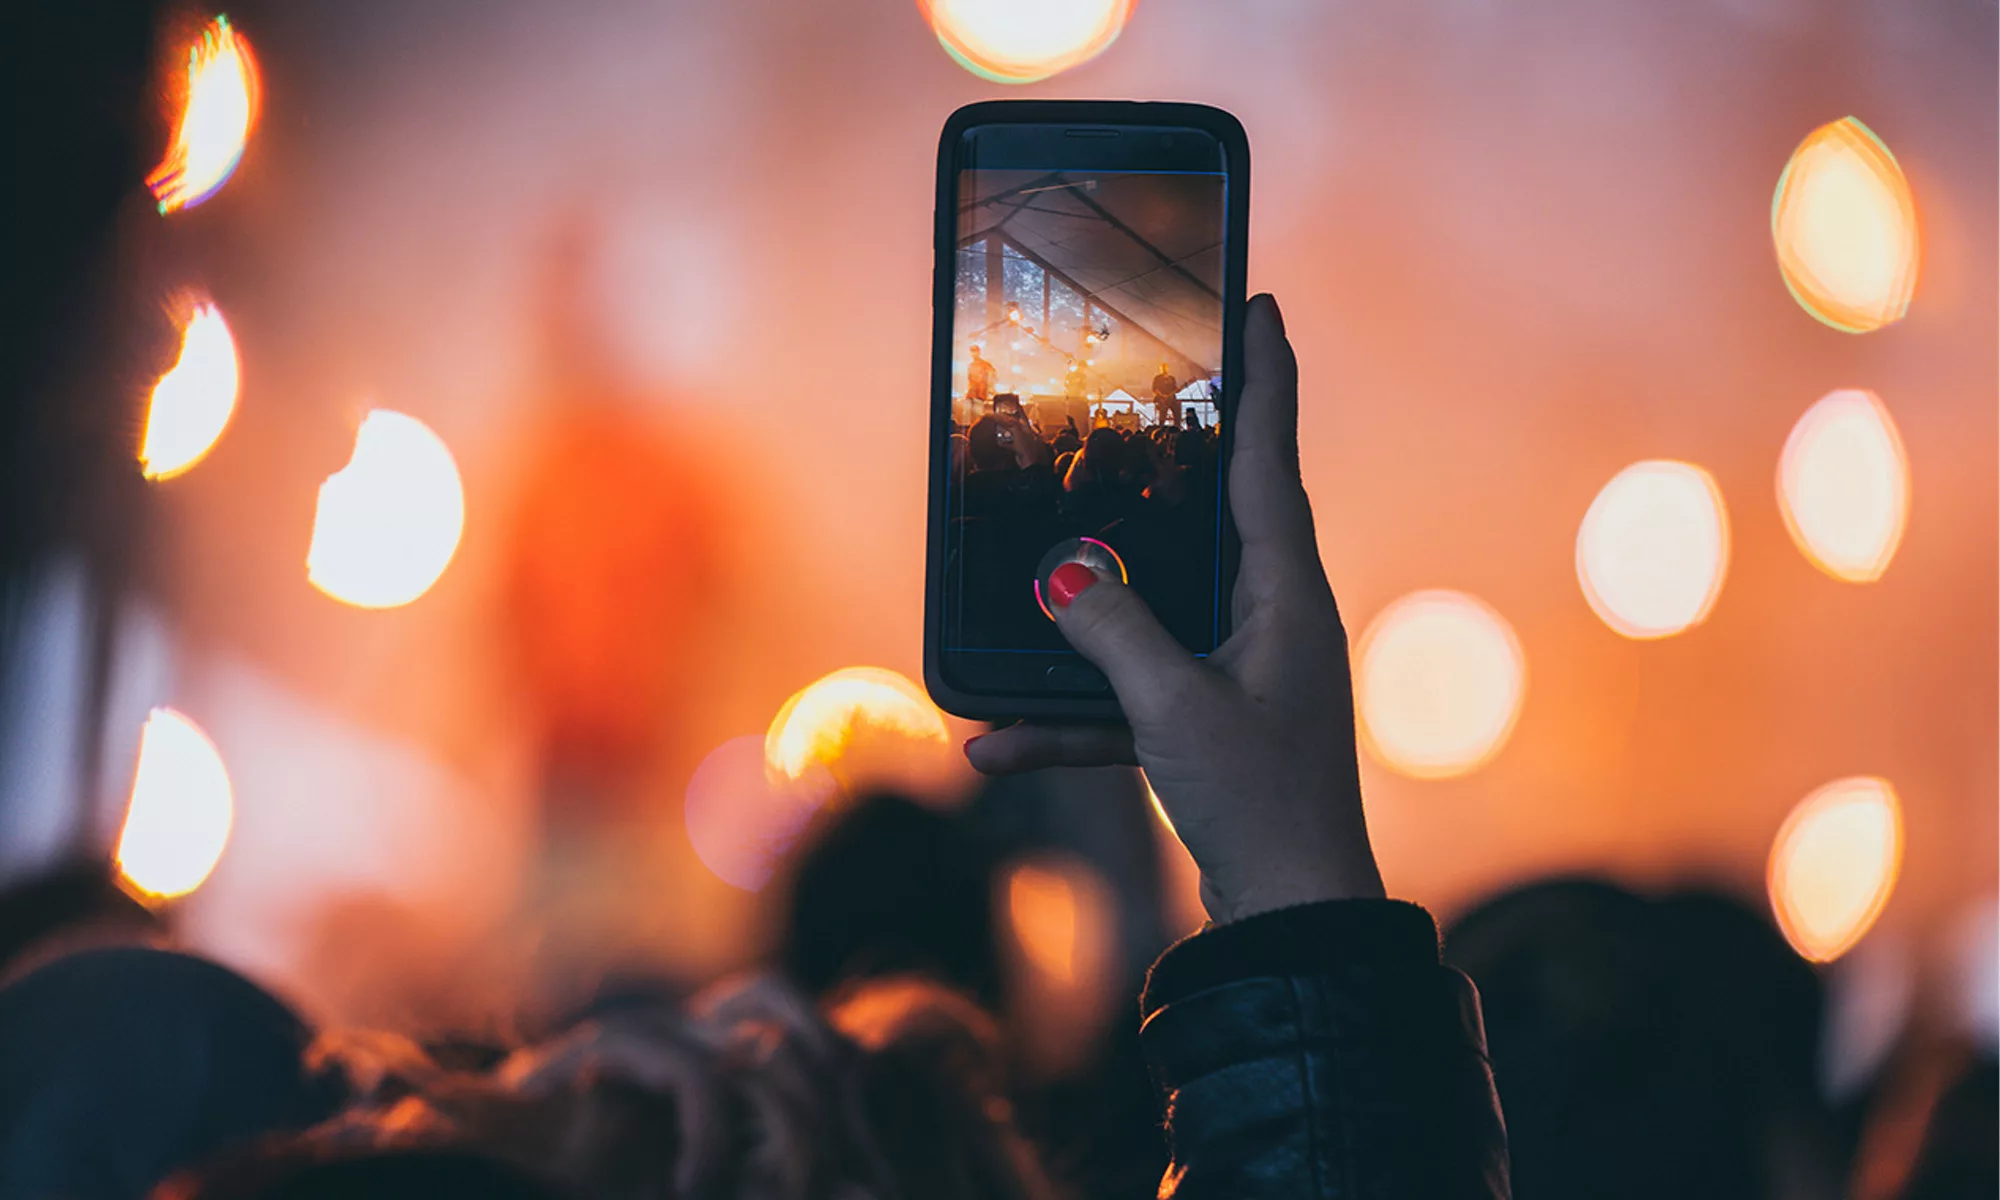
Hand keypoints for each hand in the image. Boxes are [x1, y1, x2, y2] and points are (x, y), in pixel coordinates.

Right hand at [965, 295, 1384, 923]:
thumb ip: (1111, 632)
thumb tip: (1059, 575)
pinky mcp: (1206, 724)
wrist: (1291, 919)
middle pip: (1207, 521)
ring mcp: (1237, 672)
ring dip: (1076, 625)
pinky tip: (993, 741)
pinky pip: (1125, 699)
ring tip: (1008, 596)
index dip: (1264, 379)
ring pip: (1146, 617)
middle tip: (1132, 399)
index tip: (1260, 305)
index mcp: (1285, 595)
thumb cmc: (1259, 802)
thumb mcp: (1174, 708)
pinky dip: (1069, 717)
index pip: (1270, 461)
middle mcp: (1267, 620)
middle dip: (1161, 472)